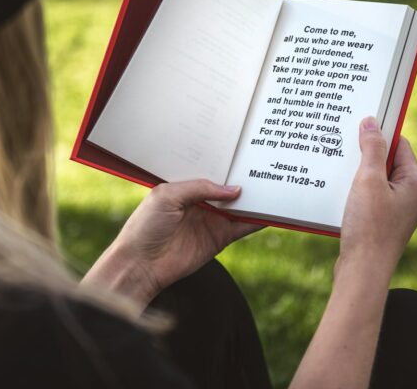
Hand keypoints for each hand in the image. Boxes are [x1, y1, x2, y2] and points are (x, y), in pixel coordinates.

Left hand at [83, 180, 261, 305]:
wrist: (141, 264)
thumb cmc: (145, 226)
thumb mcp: (168, 195)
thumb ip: (200, 188)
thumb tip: (233, 190)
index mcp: (185, 188)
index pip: (212, 173)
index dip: (227, 165)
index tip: (245, 153)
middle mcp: (200, 202)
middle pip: (229, 189)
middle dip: (245, 180)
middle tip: (266, 166)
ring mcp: (211, 220)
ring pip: (239, 207)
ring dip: (255, 200)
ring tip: (275, 186)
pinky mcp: (219, 239)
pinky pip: (242, 228)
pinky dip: (257, 221)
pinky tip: (271, 212)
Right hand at [338, 117, 416, 274]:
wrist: (363, 271)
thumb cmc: (370, 228)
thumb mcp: (368, 181)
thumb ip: (371, 148)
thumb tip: (371, 122)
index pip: (399, 145)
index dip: (378, 136)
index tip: (357, 129)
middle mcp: (414, 196)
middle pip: (388, 162)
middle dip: (365, 157)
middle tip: (344, 152)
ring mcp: (400, 210)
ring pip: (377, 180)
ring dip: (358, 176)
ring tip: (340, 176)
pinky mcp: (385, 222)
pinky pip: (372, 197)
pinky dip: (357, 193)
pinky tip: (341, 195)